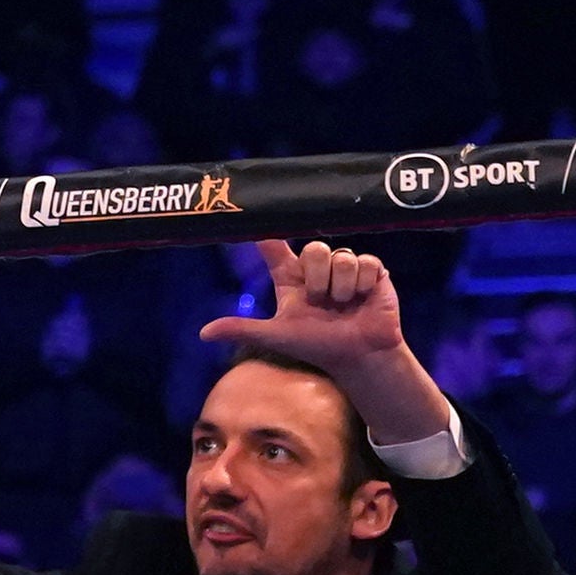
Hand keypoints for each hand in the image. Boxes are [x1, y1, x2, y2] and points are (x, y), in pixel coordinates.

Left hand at [196, 237, 453, 446]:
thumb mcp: (276, 335)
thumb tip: (203, 334)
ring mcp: (345, 267)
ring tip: (343, 304)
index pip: (274, 247)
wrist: (359, 355)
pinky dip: (361, 285)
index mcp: (291, 278)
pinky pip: (366, 262)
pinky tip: (362, 298)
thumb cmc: (317, 345)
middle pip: (314, 249)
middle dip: (318, 277)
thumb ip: (242, 329)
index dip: (267, 233)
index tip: (257, 220)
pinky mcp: (372, 270)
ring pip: (341, 257)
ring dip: (341, 287)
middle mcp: (316, 268)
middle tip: (322, 299)